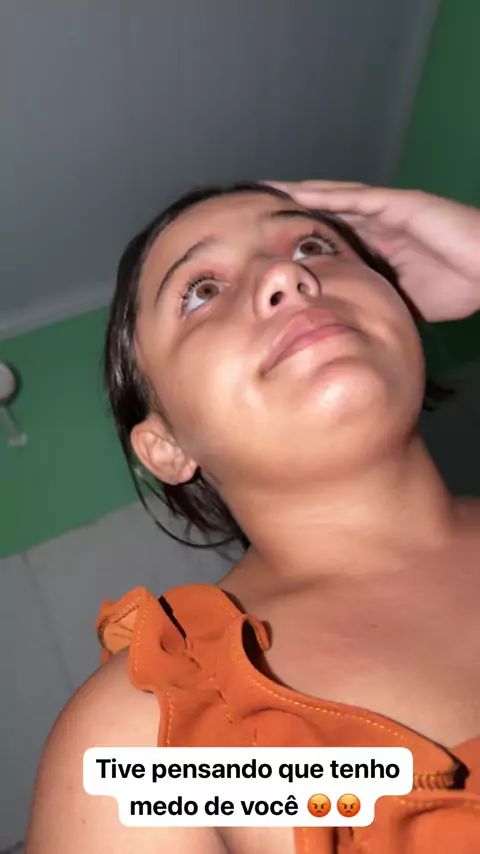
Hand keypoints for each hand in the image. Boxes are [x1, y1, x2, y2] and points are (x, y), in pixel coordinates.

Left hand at [268, 180, 479, 321]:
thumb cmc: (459, 286)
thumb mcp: (402, 300)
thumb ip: (375, 300)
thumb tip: (346, 321)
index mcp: (380, 245)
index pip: (332, 238)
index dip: (301, 238)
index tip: (269, 244)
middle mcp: (380, 223)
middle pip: (326, 213)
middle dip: (292, 211)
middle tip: (256, 210)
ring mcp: (389, 211)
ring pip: (334, 200)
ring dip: (300, 196)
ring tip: (267, 193)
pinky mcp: (401, 204)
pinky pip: (356, 198)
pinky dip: (326, 196)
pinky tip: (298, 194)